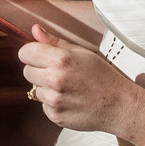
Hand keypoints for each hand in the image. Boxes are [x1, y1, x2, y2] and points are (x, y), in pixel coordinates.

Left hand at [19, 25, 144, 134]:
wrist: (118, 105)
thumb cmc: (102, 76)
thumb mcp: (81, 52)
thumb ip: (54, 41)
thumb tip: (35, 30)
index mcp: (61, 60)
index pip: (25, 53)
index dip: (32, 53)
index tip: (39, 56)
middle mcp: (55, 80)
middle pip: (26, 71)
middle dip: (38, 70)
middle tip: (58, 72)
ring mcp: (54, 100)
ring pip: (34, 89)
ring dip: (46, 87)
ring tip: (67, 87)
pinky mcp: (55, 115)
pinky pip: (43, 105)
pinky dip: (53, 102)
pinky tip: (70, 100)